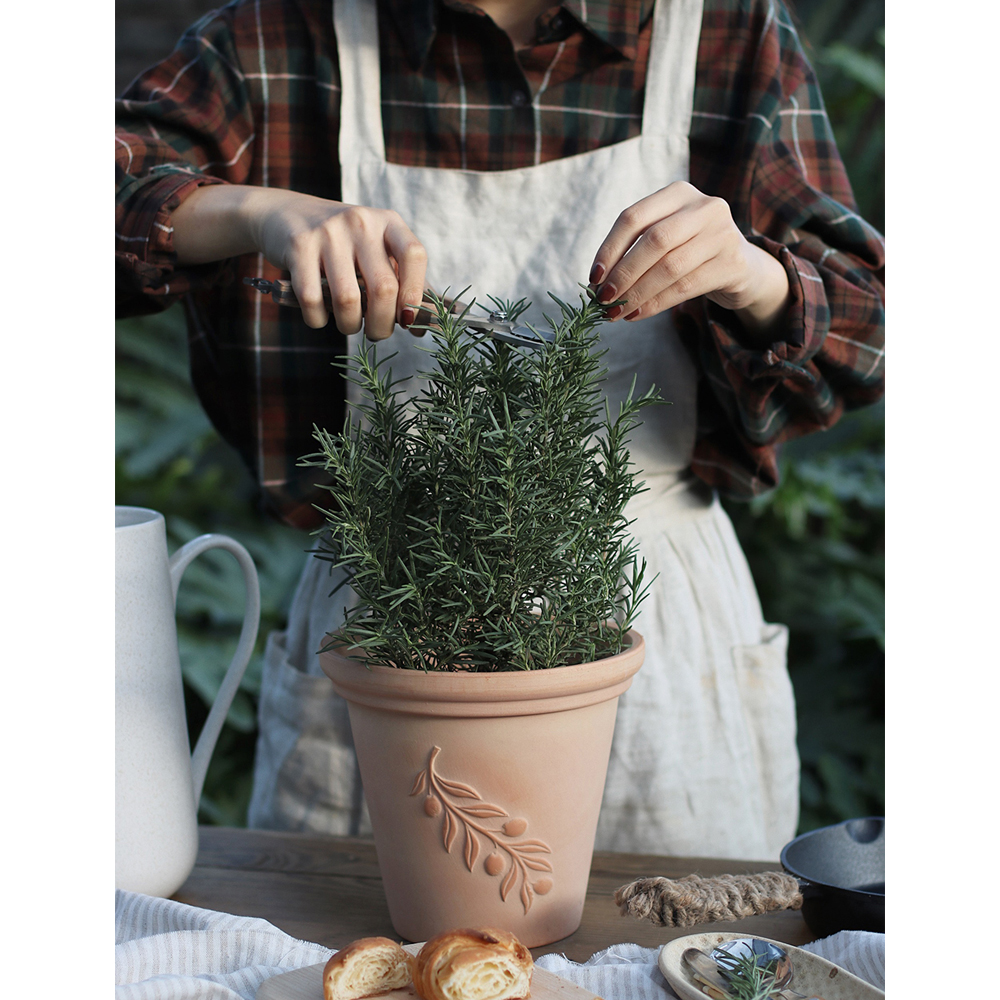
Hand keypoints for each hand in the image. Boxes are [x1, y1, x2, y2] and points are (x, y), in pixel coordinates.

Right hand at [172, 185, 427, 338]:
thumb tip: (421, 327)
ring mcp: (328, 232)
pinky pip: (312, 300)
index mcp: (387, 221)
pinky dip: (318, 320)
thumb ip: (399, 281)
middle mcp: (360, 222)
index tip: (408, 320)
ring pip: (348, 300)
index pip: (414, 256)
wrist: (285, 215)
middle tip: (376, 333)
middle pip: (383, 288)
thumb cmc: (342, 245)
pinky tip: (320, 316)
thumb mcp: (374, 250)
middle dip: (382, 324)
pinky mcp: (298, 246)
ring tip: (348, 325)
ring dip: (350, 326)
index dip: (415, 295)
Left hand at [589, 181, 790, 338]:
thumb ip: (636, 248)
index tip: (594, 278)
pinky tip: (638, 314)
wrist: (741, 267)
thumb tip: (598, 283)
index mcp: (679, 193)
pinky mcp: (733, 263)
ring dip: (638, 293)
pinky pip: (686, 287)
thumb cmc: (691, 252)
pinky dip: (657, 303)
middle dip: (623, 274)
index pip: (634, 217)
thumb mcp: (666, 238)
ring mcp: (722, 233)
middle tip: (604, 299)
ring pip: (670, 267)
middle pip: (653, 241)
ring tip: (617, 312)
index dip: (609, 248)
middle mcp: (704, 207)